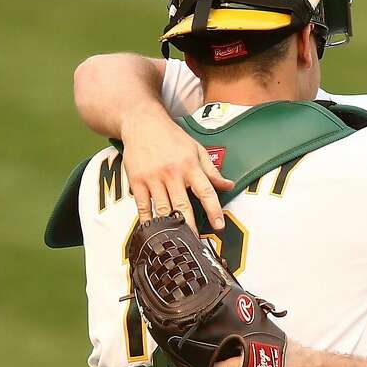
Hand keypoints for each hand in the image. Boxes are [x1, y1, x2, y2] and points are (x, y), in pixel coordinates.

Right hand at [120, 109, 234, 232]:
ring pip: (163, 209)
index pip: (206, 191)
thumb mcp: (196, 149)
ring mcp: (153, 178)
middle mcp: (172, 173)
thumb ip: (212, 171)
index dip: (214, 210)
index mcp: (190, 165)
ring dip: (170, 227)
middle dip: (190, 226)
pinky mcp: (137, 181)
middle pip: (183, 205)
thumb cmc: (172, 137)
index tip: (219, 226)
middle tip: (196, 243)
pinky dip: (148, 221)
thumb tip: (229, 185)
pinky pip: (143, 206)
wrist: (142, 123)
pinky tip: (153, 232)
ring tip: (176, 242)